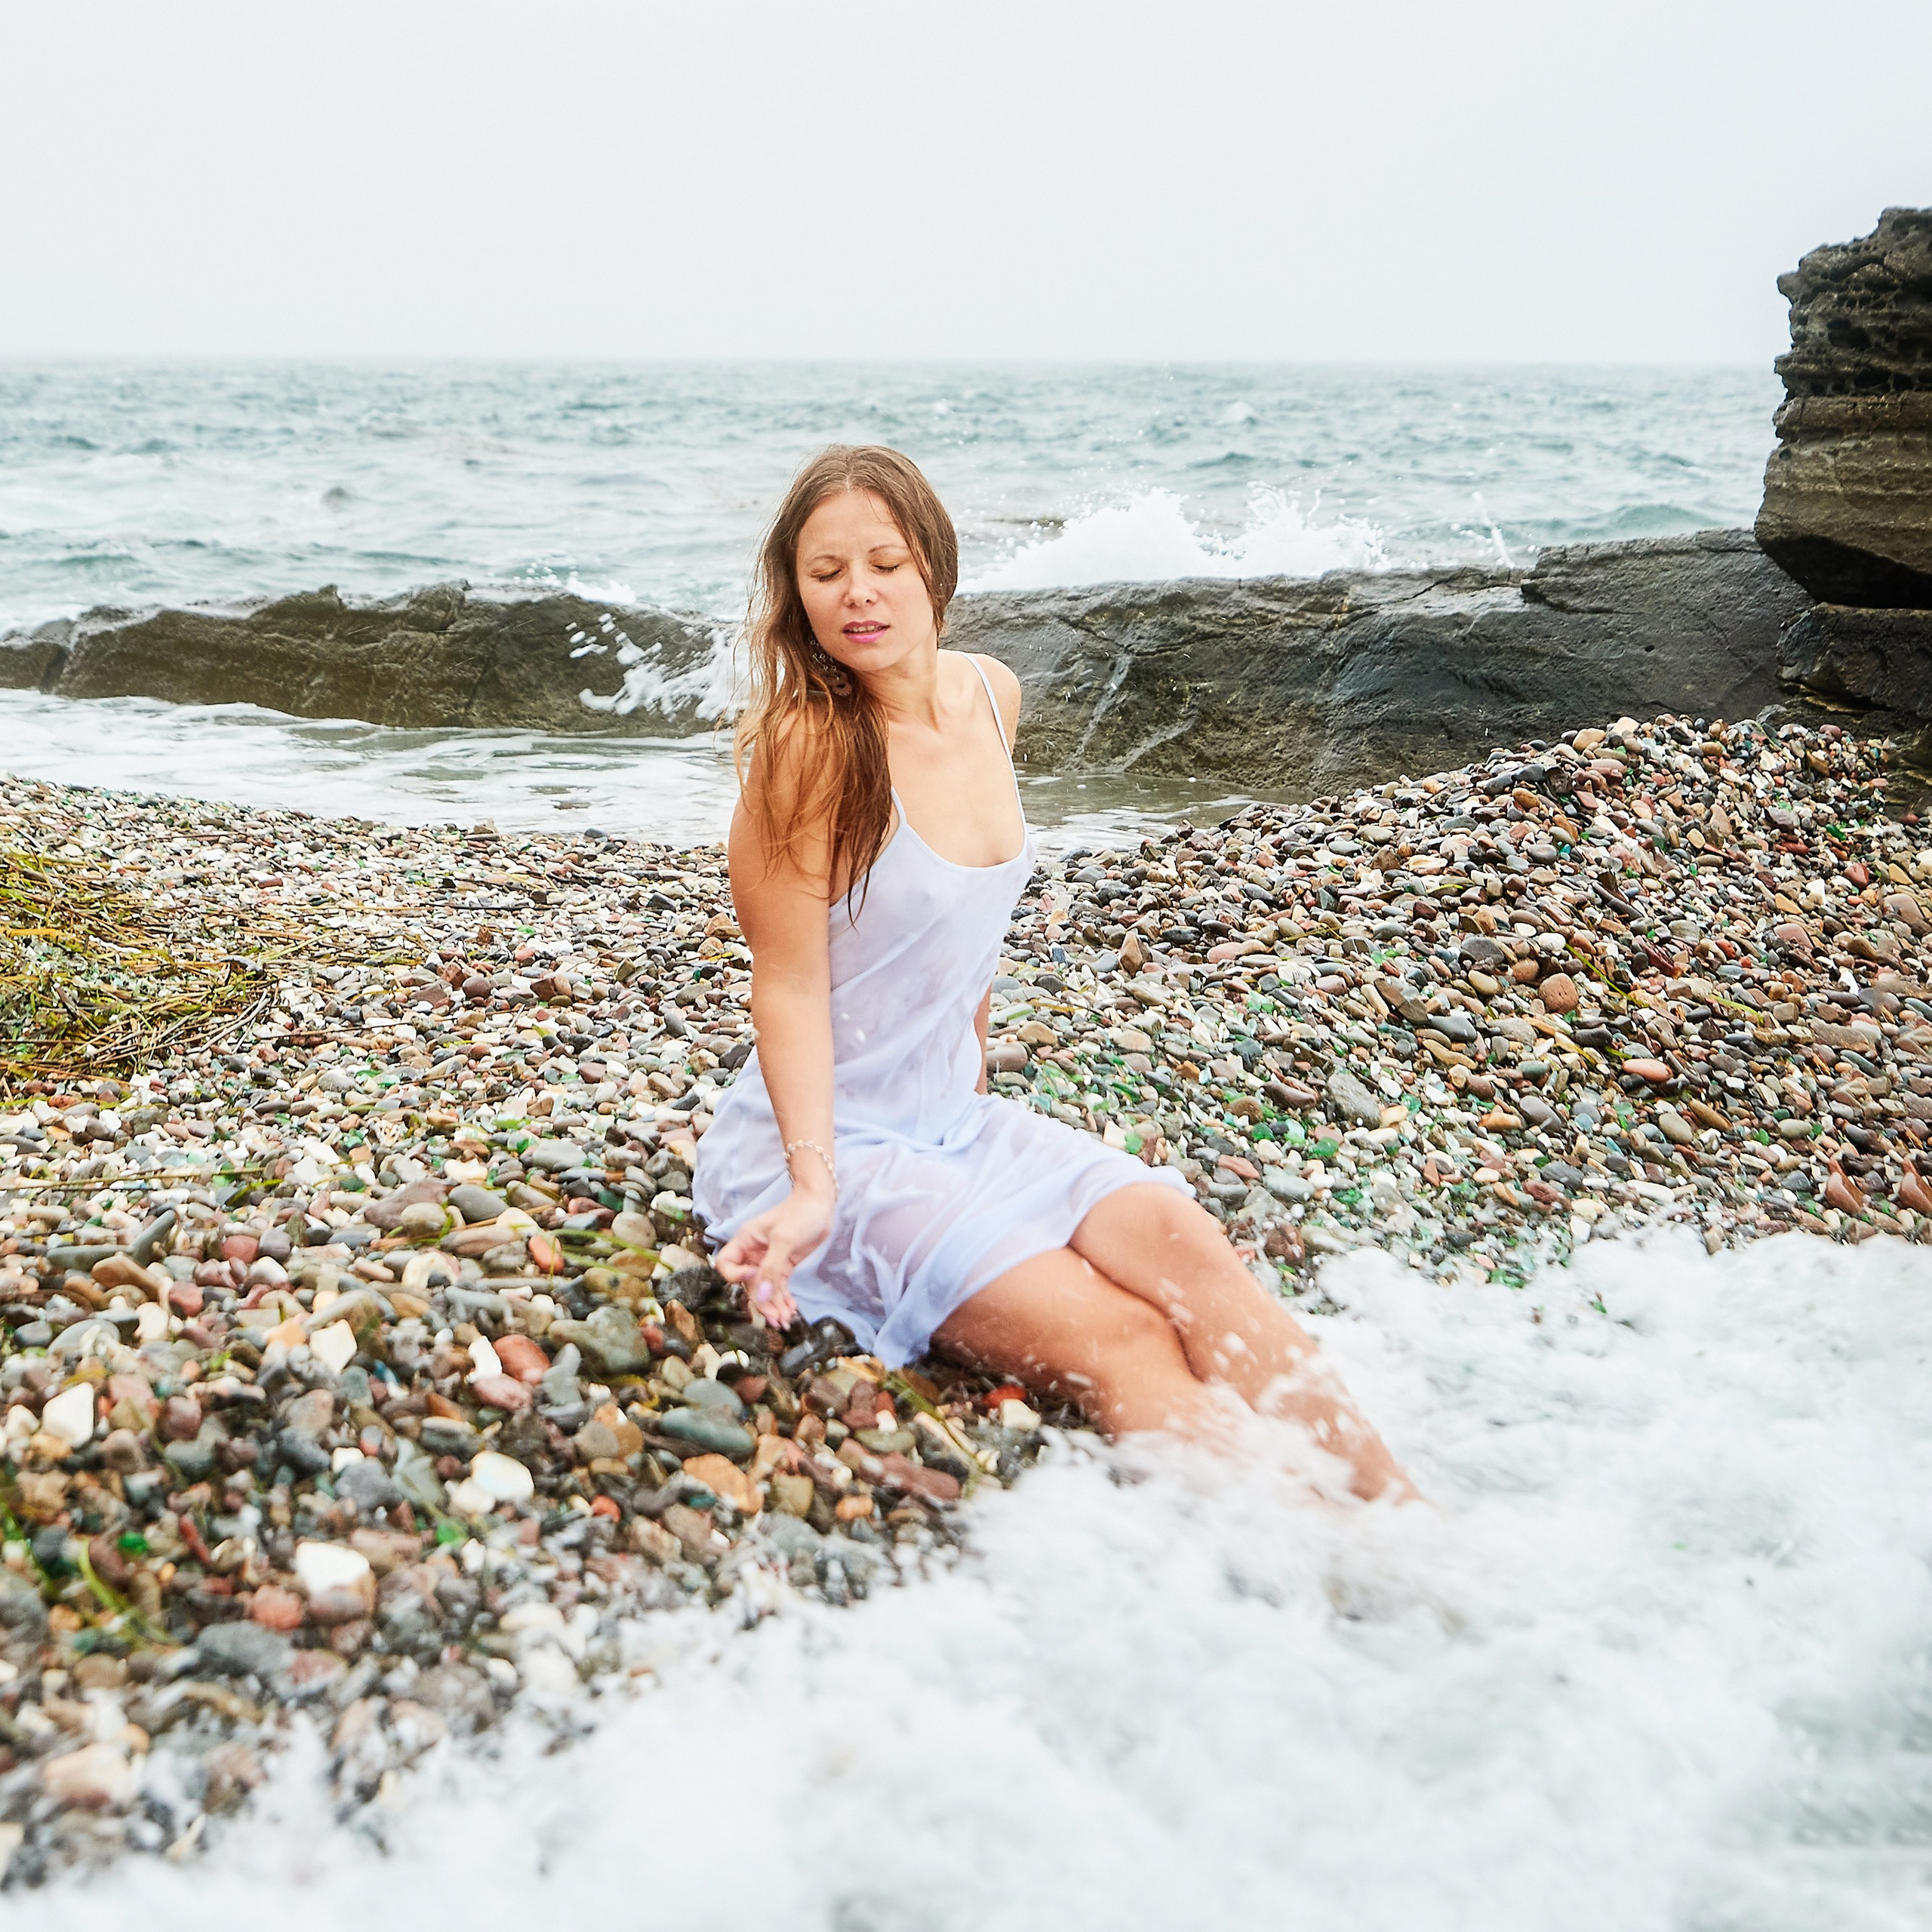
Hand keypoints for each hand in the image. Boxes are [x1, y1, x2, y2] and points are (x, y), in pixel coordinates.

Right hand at [711, 1184, 833, 1330]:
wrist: (821, 1203)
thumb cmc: (800, 1213)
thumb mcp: (784, 1239)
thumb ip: (772, 1268)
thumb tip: (762, 1295)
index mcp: (745, 1241)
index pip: (727, 1264)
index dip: (736, 1276)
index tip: (754, 1276)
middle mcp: (753, 1253)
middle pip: (749, 1284)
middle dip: (761, 1302)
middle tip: (776, 1319)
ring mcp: (768, 1260)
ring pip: (765, 1289)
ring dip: (774, 1305)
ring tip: (785, 1321)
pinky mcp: (783, 1265)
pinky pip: (778, 1287)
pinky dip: (783, 1299)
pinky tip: (791, 1310)